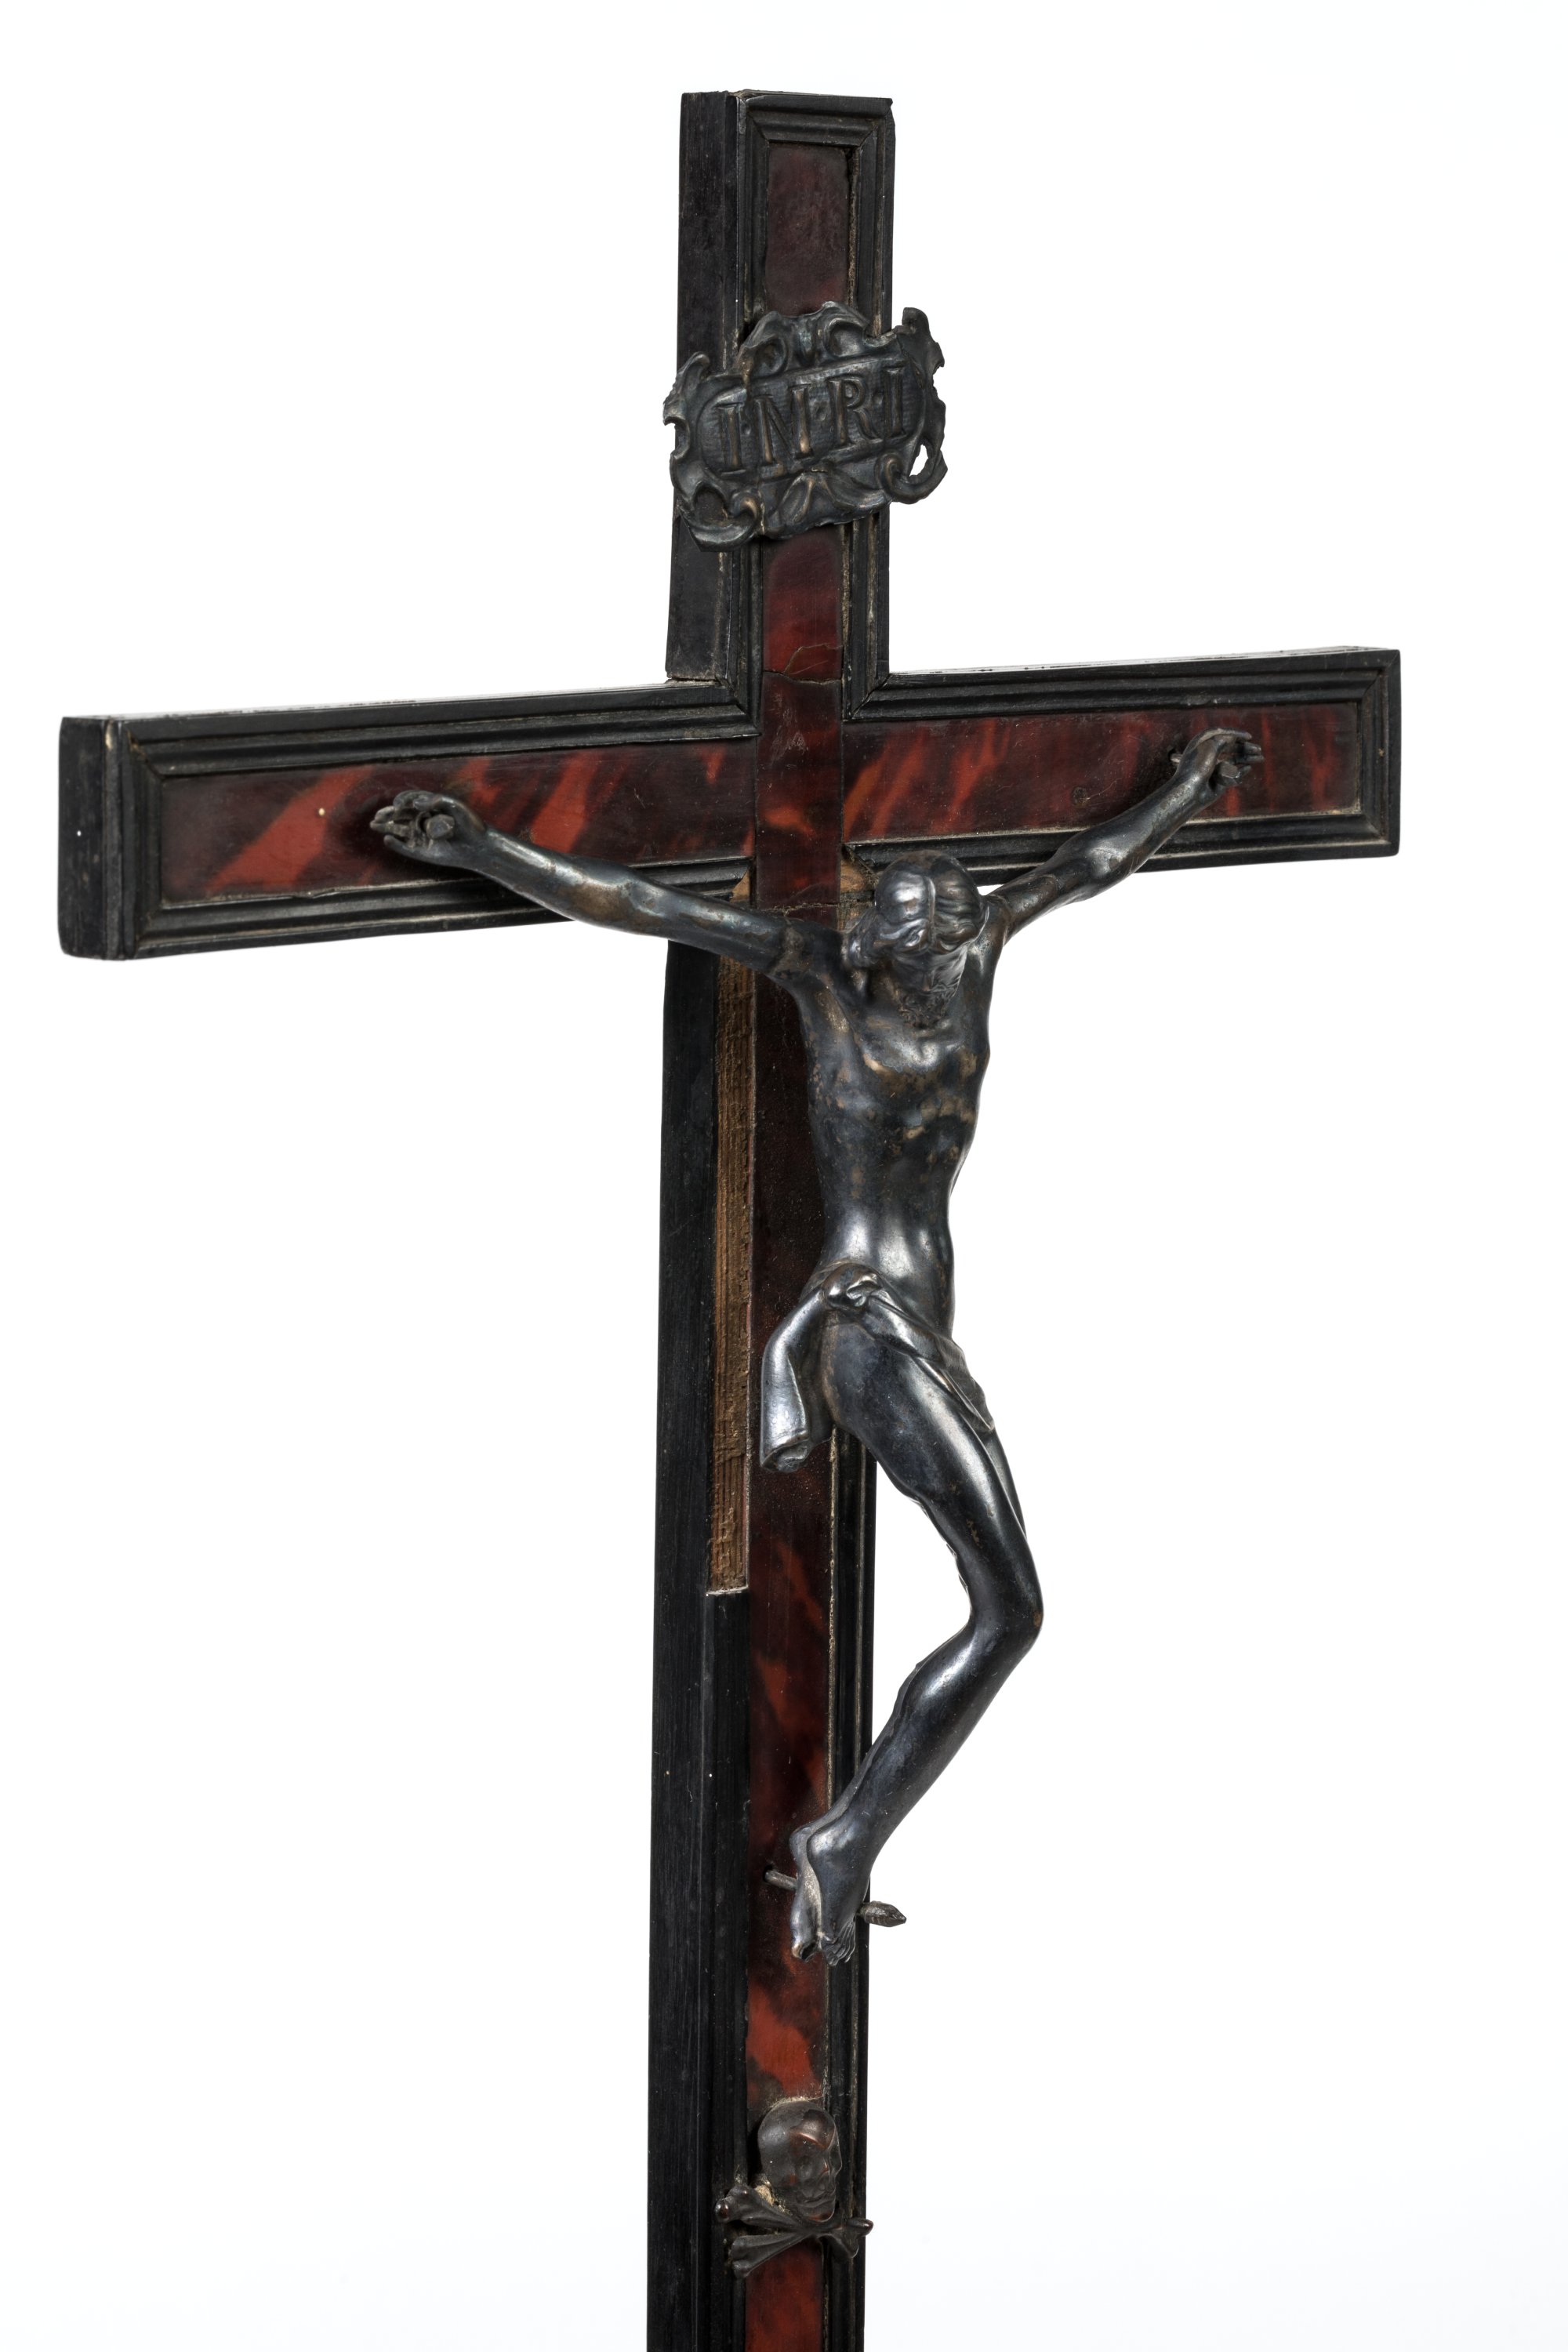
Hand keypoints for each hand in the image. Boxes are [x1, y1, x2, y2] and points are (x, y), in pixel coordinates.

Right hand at [370, 789, 487, 863]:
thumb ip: (436, 800)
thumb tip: (415, 802)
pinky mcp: (422, 852)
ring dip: (387, 827)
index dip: (402, 801)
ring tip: (374, 824)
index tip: (399, 804)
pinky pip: (405, 848)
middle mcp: (423, 821)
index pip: (410, 801)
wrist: (479, 846)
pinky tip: (387, 839)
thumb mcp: (454, 806)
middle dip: (388, 814)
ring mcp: (421, 836)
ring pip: (400, 831)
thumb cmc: (470, 824)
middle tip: (378, 815)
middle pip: (400, 816)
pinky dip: (396, 844)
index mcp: (429, 807)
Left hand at [1170, 728, 1263, 797]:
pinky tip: (1248, 768)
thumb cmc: (1198, 766)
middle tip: (1258, 749)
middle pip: (1231, 747)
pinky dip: (1240, 770)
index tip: (1248, 736)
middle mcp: (1209, 753)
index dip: (1235, 734)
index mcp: (1203, 742)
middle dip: (1245, 747)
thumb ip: (1224, 739)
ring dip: (1247, 758)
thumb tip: (1233, 739)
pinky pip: (1232, 773)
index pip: (1221, 733)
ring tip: (1260, 758)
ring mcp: (1214, 766)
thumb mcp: (1211, 746)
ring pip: (1234, 760)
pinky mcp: (1218, 779)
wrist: (1191, 790)